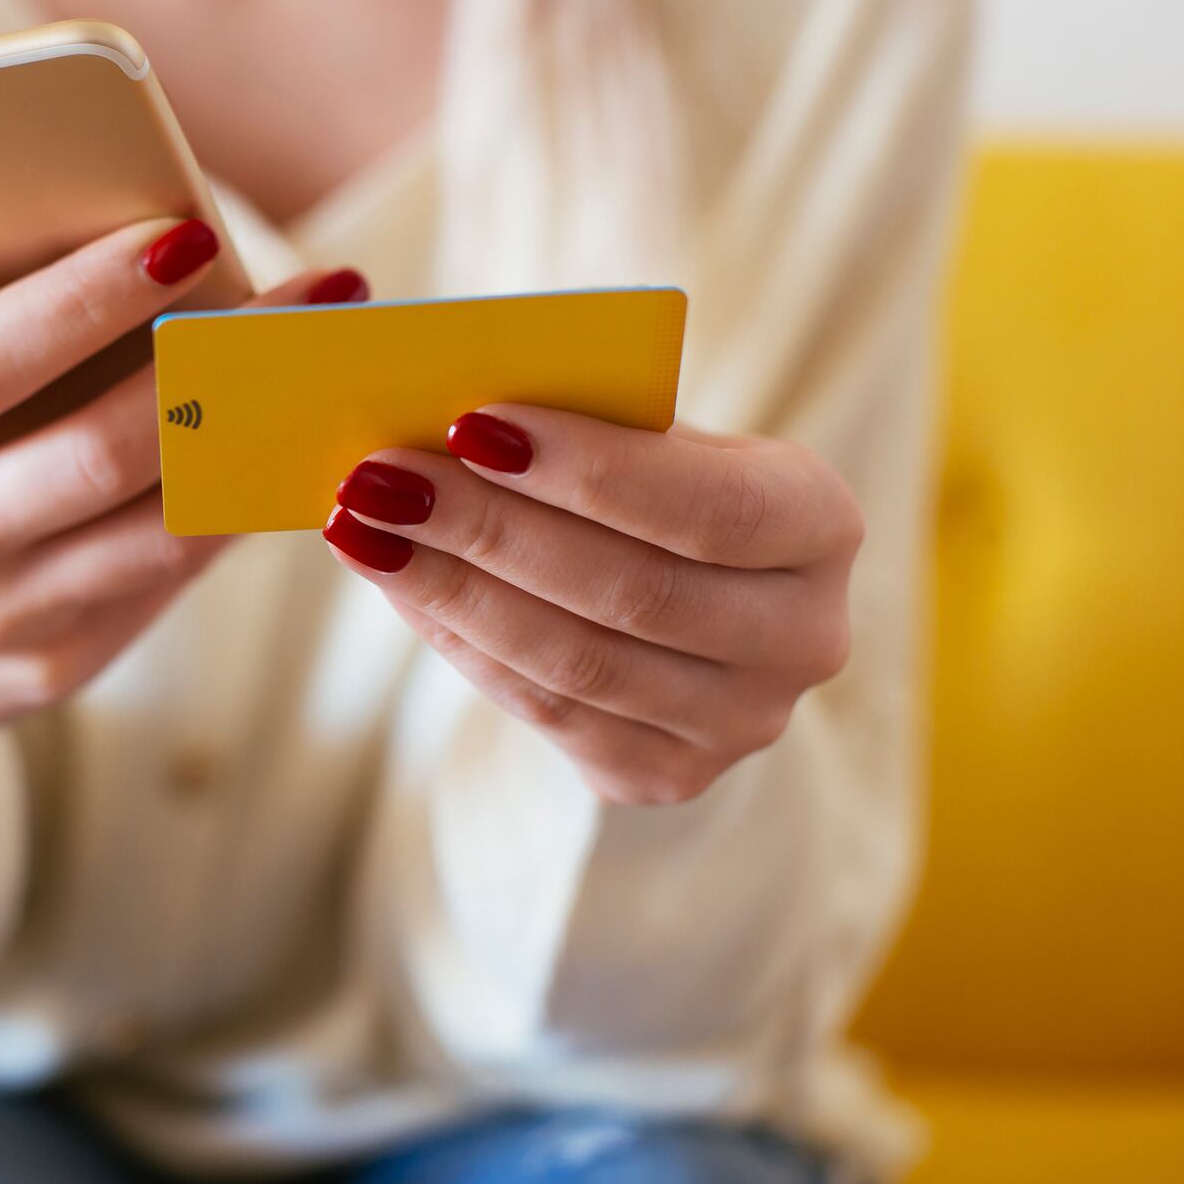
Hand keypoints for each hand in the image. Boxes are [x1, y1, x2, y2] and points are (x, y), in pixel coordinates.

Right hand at [0, 216, 360, 793]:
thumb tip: (45, 220)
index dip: (86, 298)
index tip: (184, 233)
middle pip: (101, 450)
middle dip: (218, 363)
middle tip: (315, 294)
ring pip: (159, 527)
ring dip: (256, 443)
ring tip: (327, 367)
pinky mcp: (52, 668)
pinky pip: (165, 579)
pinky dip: (230, 510)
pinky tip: (284, 449)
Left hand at [321, 406, 862, 804]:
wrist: (695, 597)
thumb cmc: (657, 481)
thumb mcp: (658, 435)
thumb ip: (591, 419)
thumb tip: (451, 408)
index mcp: (821, 524)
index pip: (709, 506)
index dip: (590, 471)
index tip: (472, 421)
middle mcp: (803, 638)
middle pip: (629, 593)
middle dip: (489, 528)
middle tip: (380, 474)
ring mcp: (739, 725)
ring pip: (574, 663)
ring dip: (450, 589)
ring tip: (362, 523)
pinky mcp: (664, 776)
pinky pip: (543, 711)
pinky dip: (456, 640)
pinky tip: (394, 580)